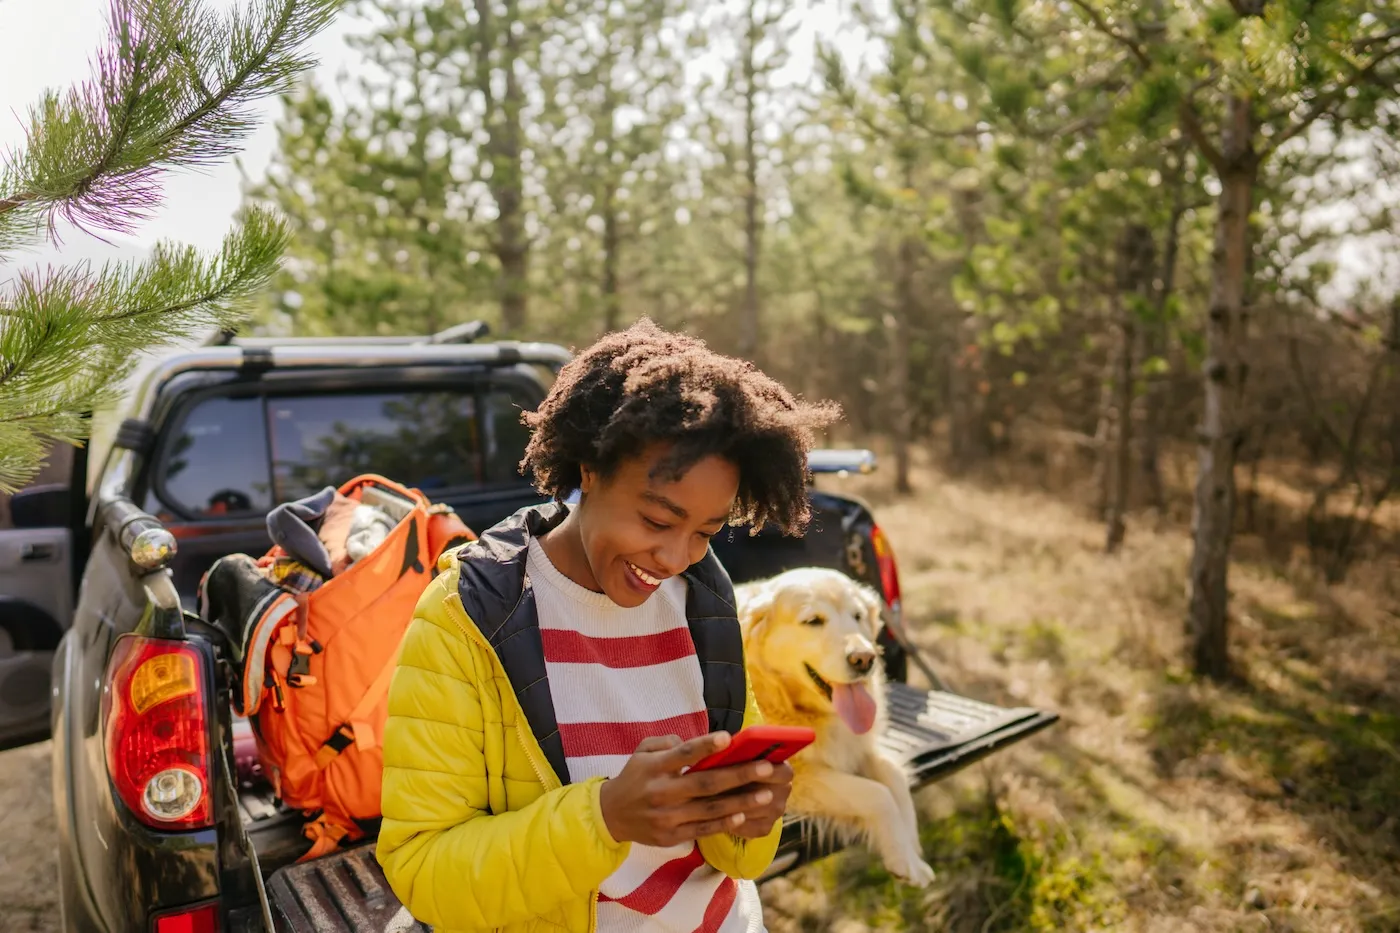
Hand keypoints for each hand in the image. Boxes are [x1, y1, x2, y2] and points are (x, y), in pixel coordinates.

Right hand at [598, 733, 792, 846]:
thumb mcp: (642, 751)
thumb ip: (667, 742)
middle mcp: (661, 792)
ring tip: (766, 794)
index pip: (683, 754)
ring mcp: (667, 817)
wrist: (611, 815)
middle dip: (739, 775)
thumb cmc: (635, 777)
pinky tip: (744, 815)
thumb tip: (698, 743)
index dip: (706, 746)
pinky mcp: (671, 836)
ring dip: (741, 802)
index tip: (729, 738)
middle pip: (705, 783)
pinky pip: (703, 829)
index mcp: (654, 767)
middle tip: (767, 767)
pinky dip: (724, 823)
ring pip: (710, 809)